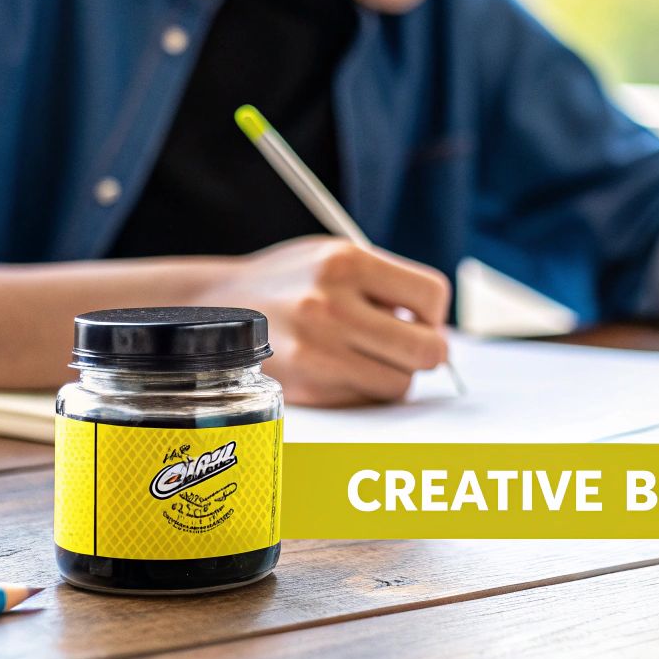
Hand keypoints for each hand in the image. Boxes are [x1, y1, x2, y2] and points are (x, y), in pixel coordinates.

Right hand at [192, 236, 450, 405]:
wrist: (219, 309)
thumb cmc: (291, 282)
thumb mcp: (334, 256)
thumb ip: (387, 282)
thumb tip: (439, 328)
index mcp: (345, 263)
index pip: (431, 295)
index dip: (434, 311)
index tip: (419, 316)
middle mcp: (330, 307)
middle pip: (427, 350)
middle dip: (427, 350)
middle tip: (409, 345)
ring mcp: (316, 353)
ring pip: (399, 384)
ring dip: (394, 373)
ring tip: (369, 354)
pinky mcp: (305, 389)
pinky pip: (365, 401)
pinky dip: (364, 389)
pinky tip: (342, 367)